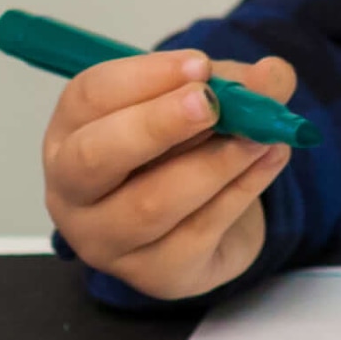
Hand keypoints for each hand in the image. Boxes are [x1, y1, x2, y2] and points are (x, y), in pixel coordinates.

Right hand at [42, 48, 302, 299]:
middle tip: (211, 103)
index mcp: (70, 132)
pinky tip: (268, 160)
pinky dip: (241, 191)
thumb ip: (236, 82)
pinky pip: (198, 232)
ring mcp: (107, 242)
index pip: (89, 98)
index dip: (145, 77)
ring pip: (152, 203)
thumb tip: (271, 77)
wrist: (207, 219)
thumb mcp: (205, 101)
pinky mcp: (154, 275)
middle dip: (157, 124)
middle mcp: (72, 192)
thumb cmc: (183, 148)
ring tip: (260, 135)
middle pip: (96, 157)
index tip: (199, 64)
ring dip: (214, 162)